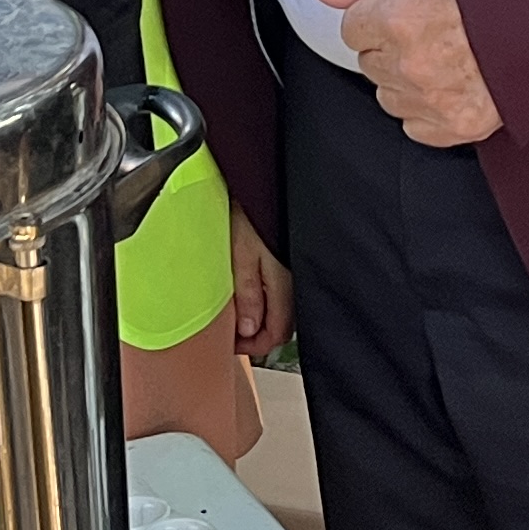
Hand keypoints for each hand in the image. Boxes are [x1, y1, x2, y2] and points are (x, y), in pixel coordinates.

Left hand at [229, 206, 293, 357]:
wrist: (266, 183)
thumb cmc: (252, 213)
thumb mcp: (242, 256)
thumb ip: (248, 294)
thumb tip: (248, 329)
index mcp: (285, 287)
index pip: (276, 335)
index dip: (253, 346)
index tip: (232, 343)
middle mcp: (296, 284)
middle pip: (281, 326)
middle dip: (256, 335)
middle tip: (232, 331)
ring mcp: (296, 273)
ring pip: (283, 310)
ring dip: (261, 317)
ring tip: (238, 311)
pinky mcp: (292, 262)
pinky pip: (283, 293)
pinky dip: (267, 301)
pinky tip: (252, 291)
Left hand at [310, 0, 499, 146]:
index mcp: (393, 19)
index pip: (352, 29)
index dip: (377, 17)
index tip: (404, 12)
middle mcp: (407, 64)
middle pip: (369, 63)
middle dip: (390, 48)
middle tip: (429, 31)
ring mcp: (431, 99)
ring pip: (389, 96)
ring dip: (406, 81)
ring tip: (444, 56)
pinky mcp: (455, 125)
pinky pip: (416, 126)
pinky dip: (428, 109)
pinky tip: (451, 83)